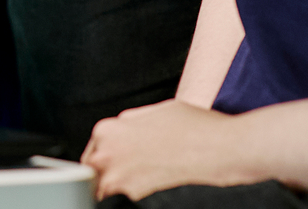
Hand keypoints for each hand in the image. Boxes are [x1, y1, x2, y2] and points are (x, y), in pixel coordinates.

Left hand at [81, 99, 252, 200]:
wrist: (216, 147)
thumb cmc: (191, 126)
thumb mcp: (154, 111)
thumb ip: (131, 122)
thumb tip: (123, 129)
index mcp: (107, 129)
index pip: (90, 152)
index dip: (102, 158)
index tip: (112, 163)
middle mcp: (107, 154)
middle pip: (93, 172)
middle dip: (106, 173)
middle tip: (127, 171)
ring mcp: (120, 177)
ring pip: (107, 188)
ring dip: (119, 185)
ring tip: (143, 175)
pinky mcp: (137, 194)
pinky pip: (128, 196)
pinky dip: (137, 192)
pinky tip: (156, 180)